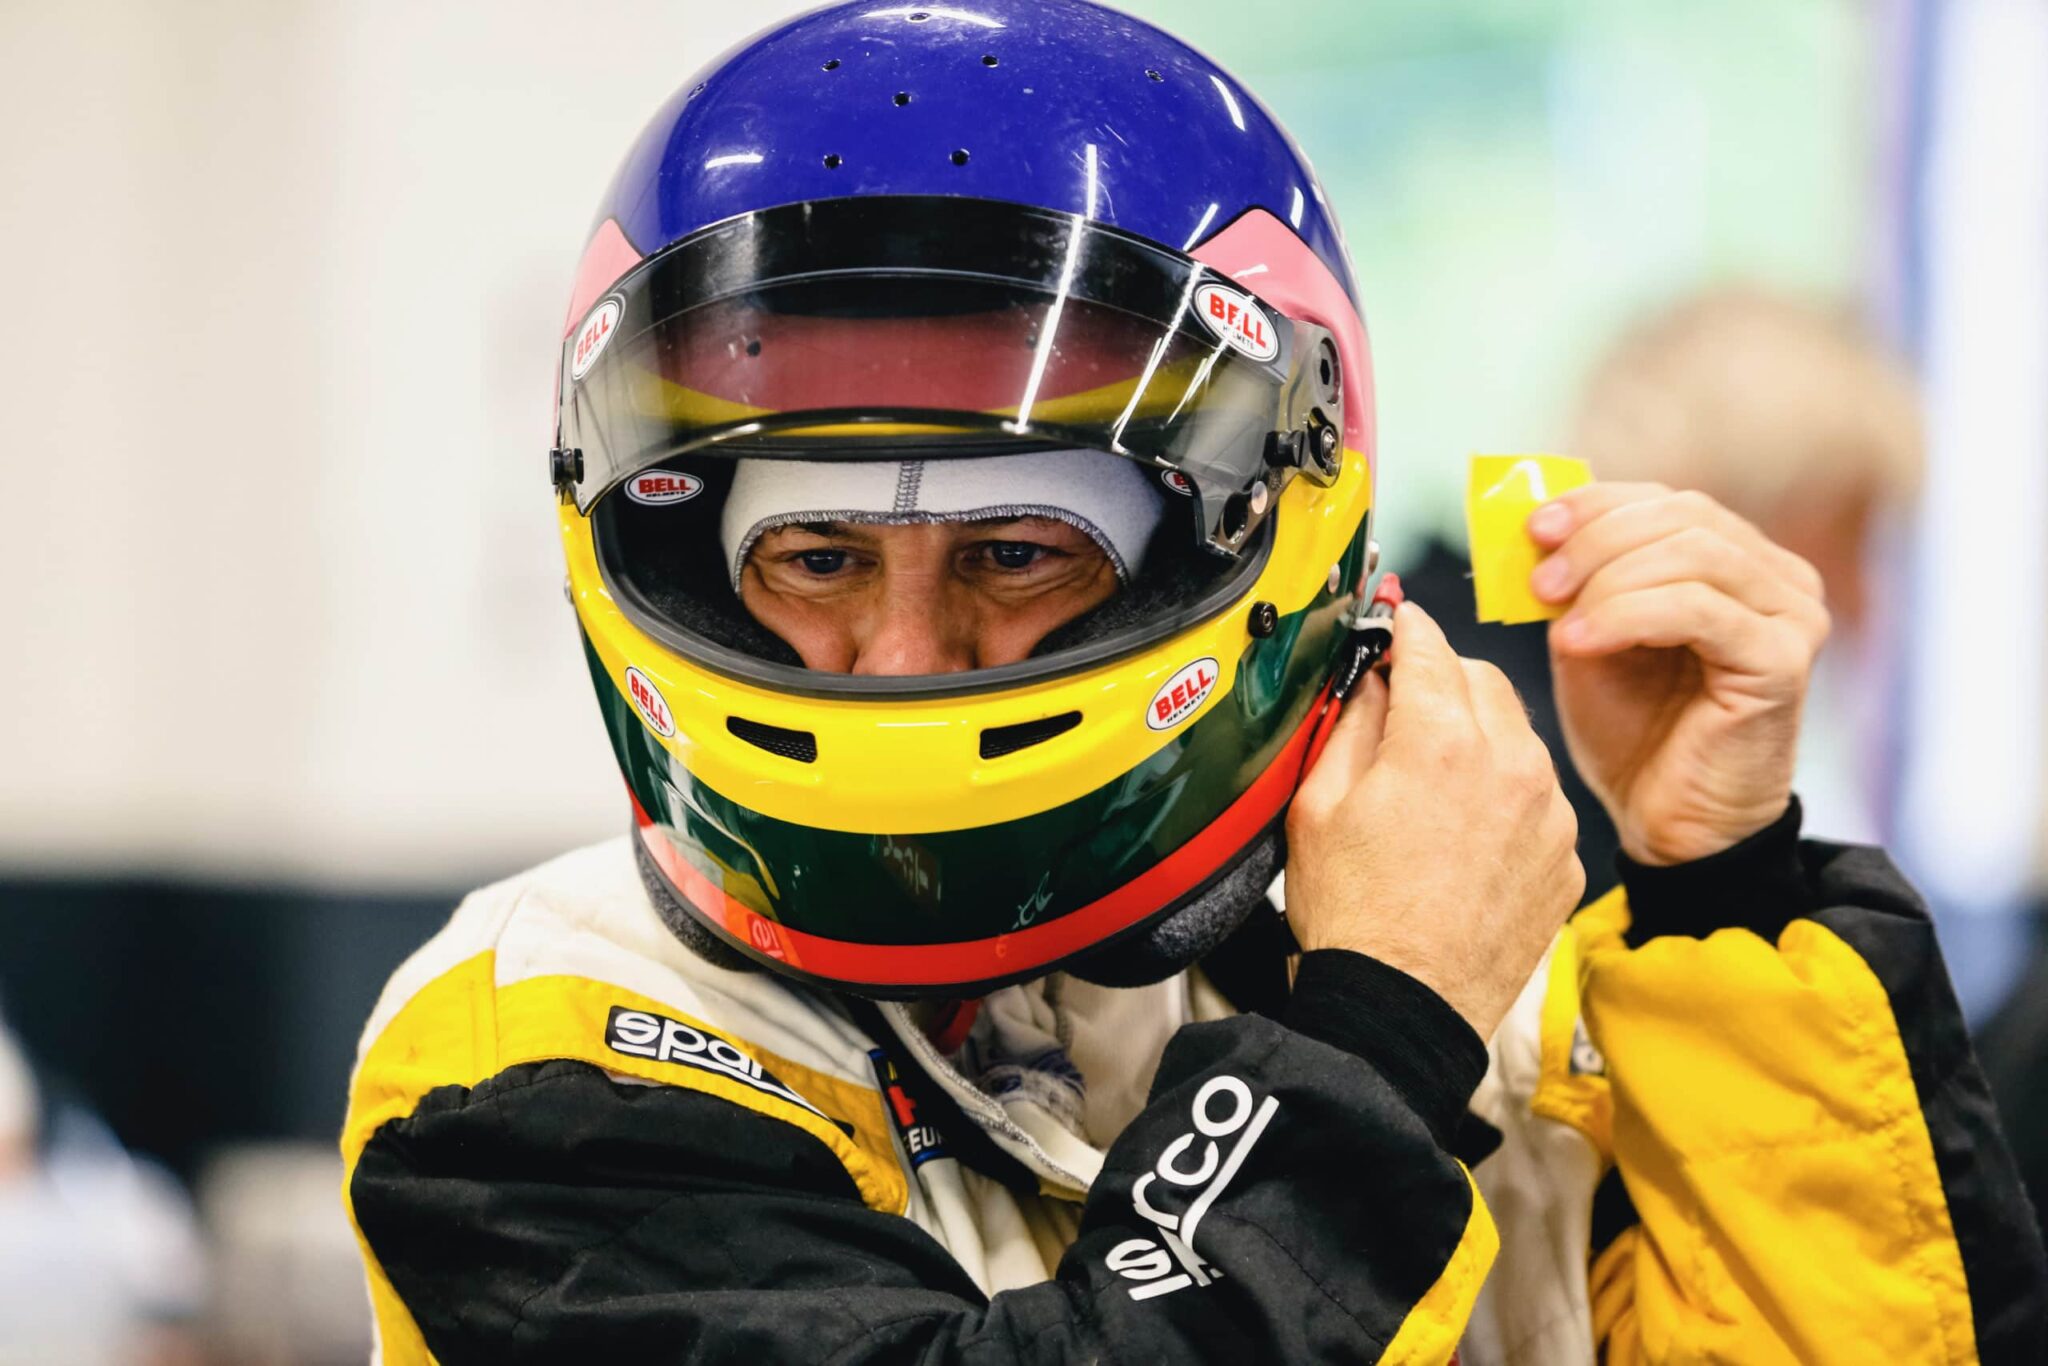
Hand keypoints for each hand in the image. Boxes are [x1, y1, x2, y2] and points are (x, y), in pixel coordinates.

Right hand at [1286, 602, 1583, 1038]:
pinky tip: (1464, 837)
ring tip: (1432, 784)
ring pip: (1518, 736)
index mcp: (1442, 742)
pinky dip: (1506, 797)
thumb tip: (1372, 680)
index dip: (1401, 628)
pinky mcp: (1566, 859)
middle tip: (1403, 705)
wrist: (1401, 1012)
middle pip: (1482, 678)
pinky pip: (1538, 799)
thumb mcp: (1317, 804)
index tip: (1391, 626)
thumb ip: (1352, 722)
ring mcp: (1549, 816)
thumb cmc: (1354, 915)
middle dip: (1442, 678)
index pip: (1428, 645)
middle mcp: (1512, 766)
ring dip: (1479, 736)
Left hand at [1529, 484, 1830, 865]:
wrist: (1670, 825)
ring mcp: (1791, 616)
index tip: (1532, 526)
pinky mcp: (1784, 661)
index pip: (1667, 501)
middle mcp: (1779, 580)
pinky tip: (1580, 642)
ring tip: (1556, 618)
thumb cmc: (1633, 734)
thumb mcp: (1590, 639)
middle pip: (1682, 516)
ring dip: (1608, 578)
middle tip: (1538, 579)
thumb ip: (1578, 582)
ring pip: (1692, 554)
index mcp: (1736, 562)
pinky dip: (1628, 616)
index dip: (1596, 503)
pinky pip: (1700, 610)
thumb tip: (1534, 526)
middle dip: (1596, 539)